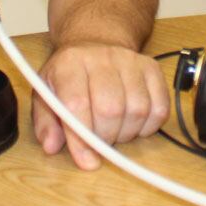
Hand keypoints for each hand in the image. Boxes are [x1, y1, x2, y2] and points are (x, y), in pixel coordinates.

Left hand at [31, 43, 169, 170]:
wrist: (96, 44)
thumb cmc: (70, 76)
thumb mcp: (45, 94)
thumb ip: (45, 123)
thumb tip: (51, 146)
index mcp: (69, 63)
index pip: (76, 103)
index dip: (81, 138)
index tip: (86, 161)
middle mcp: (102, 57)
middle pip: (110, 109)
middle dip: (105, 138)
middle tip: (98, 142)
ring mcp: (131, 61)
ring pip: (137, 110)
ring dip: (126, 133)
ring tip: (113, 130)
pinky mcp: (152, 68)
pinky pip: (159, 108)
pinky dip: (148, 126)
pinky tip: (132, 124)